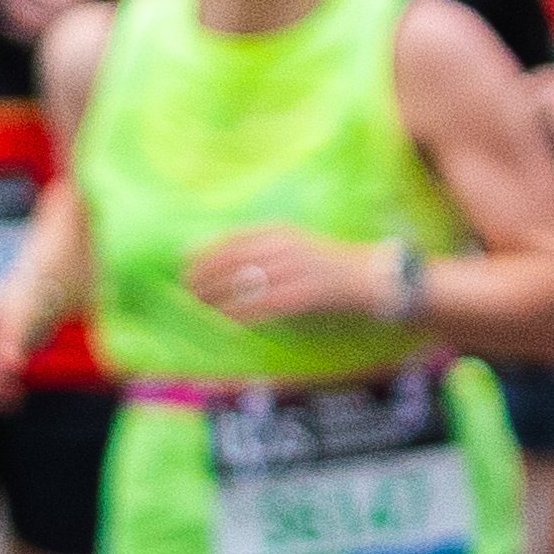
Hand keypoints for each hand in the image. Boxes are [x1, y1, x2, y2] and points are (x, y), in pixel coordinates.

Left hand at [184, 228, 379, 326]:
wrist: (369, 274)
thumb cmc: (324, 261)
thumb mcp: (291, 244)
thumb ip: (258, 247)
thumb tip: (214, 253)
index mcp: (279, 233)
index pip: (232, 240)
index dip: (205, 253)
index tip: (185, 264)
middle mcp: (286, 248)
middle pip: (235, 261)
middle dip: (205, 276)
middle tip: (187, 289)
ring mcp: (297, 270)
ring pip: (247, 285)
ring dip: (219, 297)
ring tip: (200, 306)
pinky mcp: (307, 294)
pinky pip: (267, 305)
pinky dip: (244, 313)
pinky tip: (227, 320)